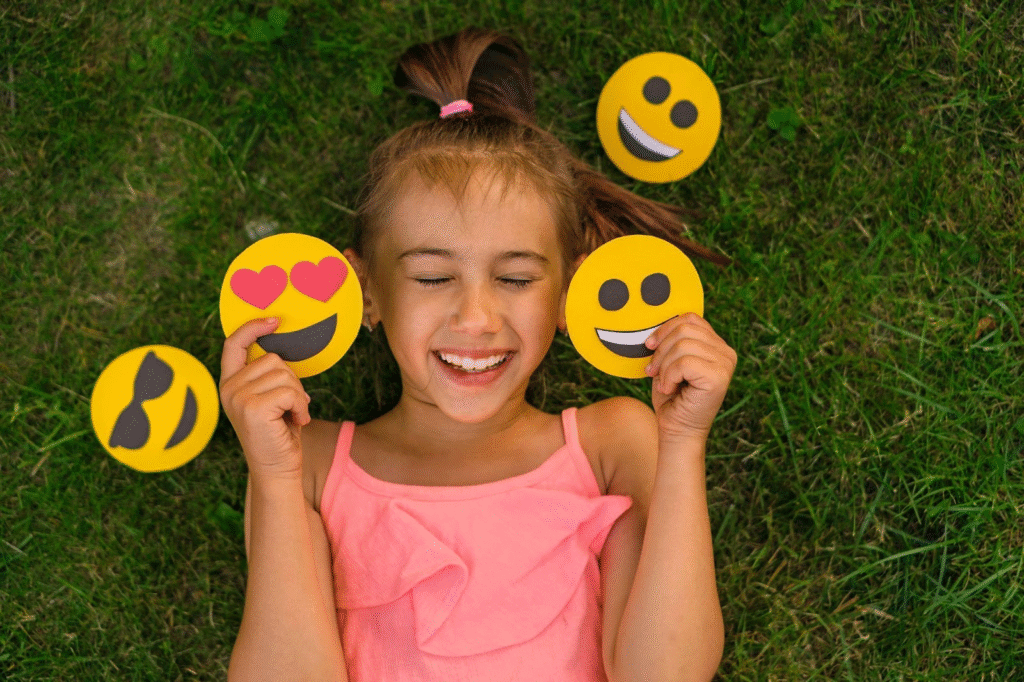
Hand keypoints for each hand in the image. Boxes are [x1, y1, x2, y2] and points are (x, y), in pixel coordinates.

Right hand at [219, 318, 312, 480]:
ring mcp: (238, 397)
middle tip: (290, 407)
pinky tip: (296, 422)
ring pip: (284, 374)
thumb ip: (270, 376)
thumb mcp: (271, 399)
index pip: (234, 343)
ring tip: (291, 416)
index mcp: (230, 382)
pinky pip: (290, 392)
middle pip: (272, 358)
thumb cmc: (279, 433)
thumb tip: (284, 349)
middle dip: (292, 381)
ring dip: (298, 396)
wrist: (277, 469)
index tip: (274, 320)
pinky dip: (301, 406)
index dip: (252, 327)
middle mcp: (228, 388)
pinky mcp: (253, 408)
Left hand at [643, 313, 736, 442]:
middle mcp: (726, 352)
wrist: (677, 430)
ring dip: (663, 366)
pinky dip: (669, 376)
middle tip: (652, 371)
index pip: (689, 318)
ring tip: (664, 383)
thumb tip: (655, 322)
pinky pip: (684, 362)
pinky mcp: (718, 378)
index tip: (649, 346)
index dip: (665, 329)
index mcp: (716, 345)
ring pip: (682, 345)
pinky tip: (670, 389)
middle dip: (661, 350)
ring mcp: (725, 364)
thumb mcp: (669, 362)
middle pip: (685, 329)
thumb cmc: (671, 397)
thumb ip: (672, 341)